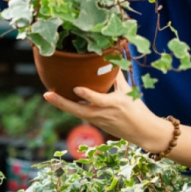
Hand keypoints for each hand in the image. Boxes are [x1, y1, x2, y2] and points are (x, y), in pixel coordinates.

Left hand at [43, 71, 167, 152]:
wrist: (143, 132)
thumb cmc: (138, 109)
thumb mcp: (129, 92)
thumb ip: (117, 77)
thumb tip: (111, 60)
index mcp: (115, 104)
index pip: (98, 100)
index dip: (87, 95)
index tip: (76, 88)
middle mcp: (104, 114)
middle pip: (78, 110)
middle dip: (62, 103)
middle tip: (47, 95)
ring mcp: (99, 121)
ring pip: (77, 113)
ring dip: (63, 105)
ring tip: (49, 95)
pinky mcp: (97, 125)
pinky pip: (82, 114)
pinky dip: (72, 107)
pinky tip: (63, 100)